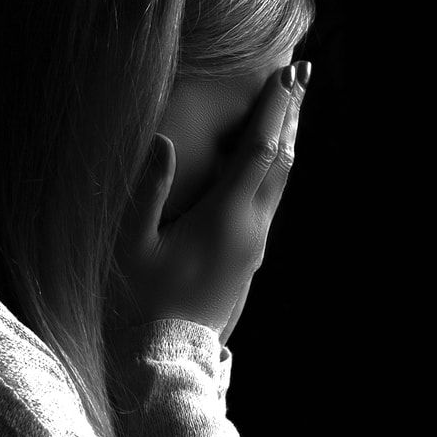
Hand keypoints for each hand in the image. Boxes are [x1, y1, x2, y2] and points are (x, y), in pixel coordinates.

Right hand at [116, 61, 309, 344]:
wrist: (165, 362)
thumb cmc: (138, 304)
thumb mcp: (133, 246)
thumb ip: (148, 191)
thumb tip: (163, 140)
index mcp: (226, 218)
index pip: (259, 150)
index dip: (274, 109)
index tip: (288, 74)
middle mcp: (251, 229)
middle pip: (283, 160)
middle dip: (292, 115)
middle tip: (304, 75)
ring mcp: (254, 246)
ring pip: (281, 182)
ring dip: (287, 140)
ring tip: (291, 107)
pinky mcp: (249, 259)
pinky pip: (270, 201)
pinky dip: (274, 167)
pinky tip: (267, 160)